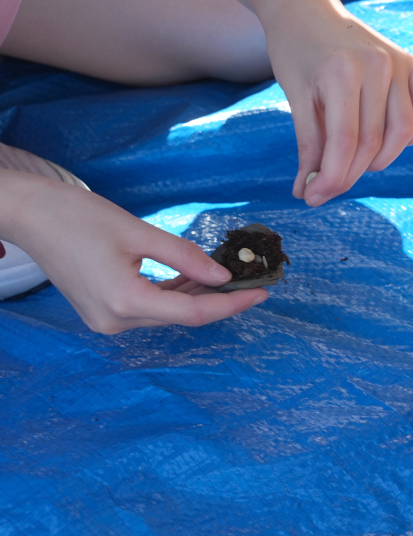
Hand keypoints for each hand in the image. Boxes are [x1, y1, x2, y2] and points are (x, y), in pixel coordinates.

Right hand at [2, 171, 266, 333]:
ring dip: (198, 296)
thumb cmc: (76, 216)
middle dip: (220, 300)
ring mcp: (107, 320)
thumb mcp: (139, 232)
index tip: (263, 293)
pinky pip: (149, 307)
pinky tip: (195, 277)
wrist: (26, 214)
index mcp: (124, 302)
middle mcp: (116, 321)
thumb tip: (223, 277)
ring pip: (167, 312)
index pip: (194, 313)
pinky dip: (174, 293)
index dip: (232, 305)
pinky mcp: (103, 311)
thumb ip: (184, 257)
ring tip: (231, 276)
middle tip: (253, 280)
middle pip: (182, 315)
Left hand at [238, 0, 412, 206]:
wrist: (308, 10)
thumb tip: (307, 192)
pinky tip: (388, 141)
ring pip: (402, 133)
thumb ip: (308, 146)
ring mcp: (400, 64)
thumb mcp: (295, 98)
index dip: (331, 178)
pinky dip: (412, 134)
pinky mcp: (412, 66)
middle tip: (327, 187)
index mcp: (342, 72)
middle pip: (373, 143)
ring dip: (380, 160)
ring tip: (355, 161)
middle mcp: (378, 66)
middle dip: (349, 175)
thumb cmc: (296, 53)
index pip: (345, 143)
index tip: (312, 198)